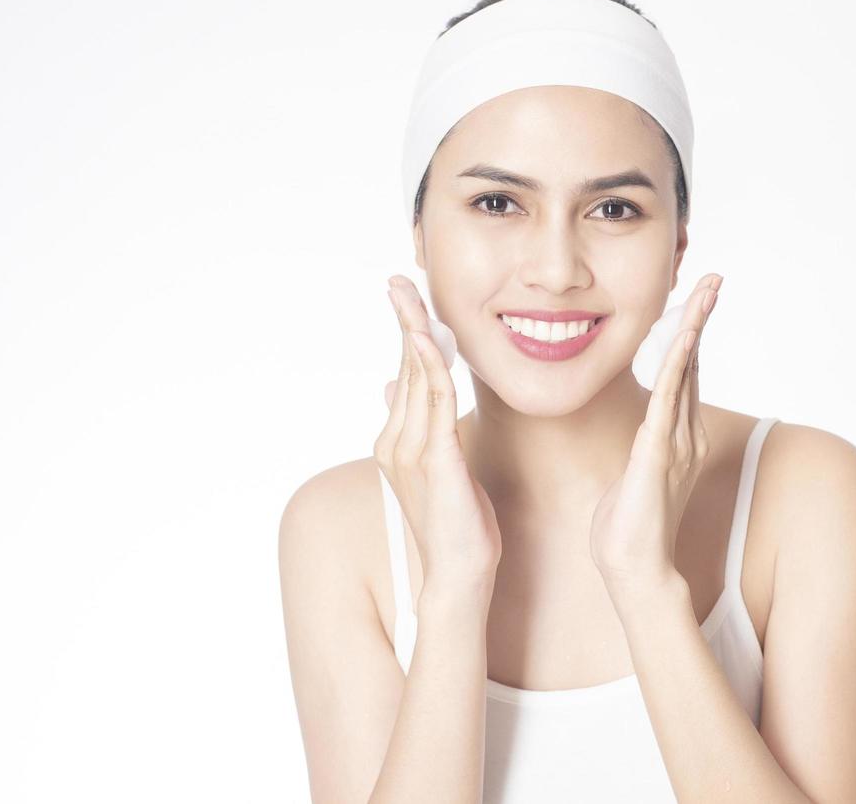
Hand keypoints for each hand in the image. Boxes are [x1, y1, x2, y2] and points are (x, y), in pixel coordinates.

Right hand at [373, 276, 501, 594]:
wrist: (459, 576)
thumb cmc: (458, 526)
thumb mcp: (440, 468)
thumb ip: (422, 427)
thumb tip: (396, 386)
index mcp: (399, 440)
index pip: (405, 374)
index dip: (407, 333)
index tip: (406, 296)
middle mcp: (396, 441)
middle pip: (404, 368)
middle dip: (403, 320)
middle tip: (399, 279)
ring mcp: (411, 451)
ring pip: (416, 378)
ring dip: (414, 332)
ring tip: (411, 295)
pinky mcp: (435, 460)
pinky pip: (433, 403)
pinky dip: (431, 367)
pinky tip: (430, 340)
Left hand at [590, 273, 722, 590]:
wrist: (634, 570)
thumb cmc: (627, 528)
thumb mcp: (633, 474)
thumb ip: (642, 448)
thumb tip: (640, 434)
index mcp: (677, 435)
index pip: (686, 372)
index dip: (691, 331)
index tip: (696, 295)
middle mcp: (685, 433)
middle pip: (694, 362)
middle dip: (701, 317)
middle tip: (713, 277)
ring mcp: (675, 442)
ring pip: (687, 372)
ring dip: (694, 329)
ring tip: (705, 292)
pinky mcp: (658, 455)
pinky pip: (668, 401)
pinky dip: (678, 367)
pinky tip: (683, 339)